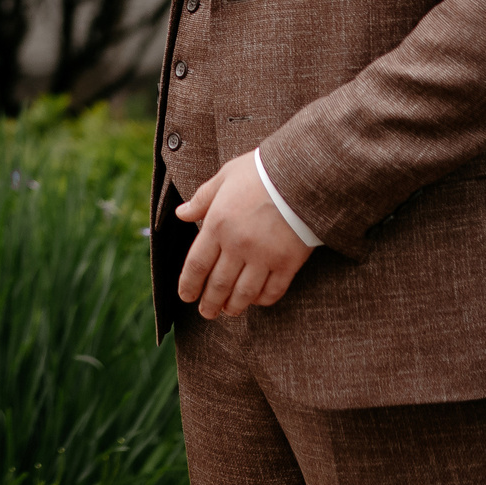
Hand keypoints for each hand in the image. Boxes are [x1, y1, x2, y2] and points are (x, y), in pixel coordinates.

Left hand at [174, 151, 312, 319]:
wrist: (304, 174)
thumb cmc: (262, 171)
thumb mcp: (225, 177)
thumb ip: (202, 198)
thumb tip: (181, 213)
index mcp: (218, 224)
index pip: (197, 265)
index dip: (189, 285)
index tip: (186, 296)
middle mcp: (238, 245)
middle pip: (218, 285)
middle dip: (210, 303)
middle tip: (206, 313)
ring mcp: (264, 256)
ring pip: (244, 293)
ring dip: (234, 307)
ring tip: (228, 312)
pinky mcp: (288, 262)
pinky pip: (273, 291)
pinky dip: (262, 300)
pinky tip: (256, 301)